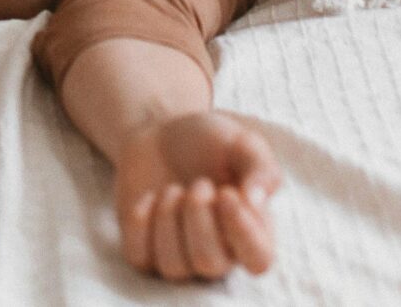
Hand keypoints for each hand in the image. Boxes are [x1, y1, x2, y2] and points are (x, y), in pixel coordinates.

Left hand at [113, 110, 279, 282]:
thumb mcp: (243, 143)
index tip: (227, 193)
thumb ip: (261, 169)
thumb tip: (256, 202)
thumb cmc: (211, 143)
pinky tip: (149, 198)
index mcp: (252, 232)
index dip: (243, 232)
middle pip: (209, 264)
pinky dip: (141, 222)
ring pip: (173, 266)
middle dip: (197, 217)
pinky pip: (140, 257)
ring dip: (168, 218)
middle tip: (198, 183)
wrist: (162, 133)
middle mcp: (219, 253)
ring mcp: (181, 257)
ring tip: (173, 189)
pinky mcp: (146, 252)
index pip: (258, 260)